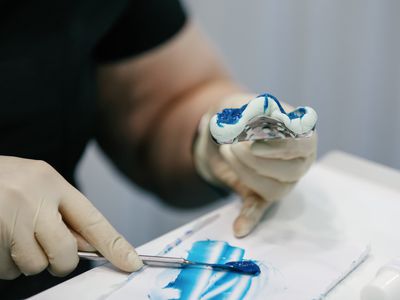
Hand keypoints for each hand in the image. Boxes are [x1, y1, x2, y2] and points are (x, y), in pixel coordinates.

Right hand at [0, 156, 142, 279]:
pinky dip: (5, 264)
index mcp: (51, 182)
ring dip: (26, 261)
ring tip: (11, 235)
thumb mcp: (38, 186)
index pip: (92, 220)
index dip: (115, 245)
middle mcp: (31, 198)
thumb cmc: (4, 183)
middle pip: (65, 254)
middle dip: (59, 261)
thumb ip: (64, 214)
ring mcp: (6, 218)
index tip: (132, 263)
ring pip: (34, 266)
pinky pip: (7, 270)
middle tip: (43, 247)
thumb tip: (91, 247)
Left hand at [194, 94, 316, 236]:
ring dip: (247, 173)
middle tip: (234, 145)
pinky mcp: (261, 195)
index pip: (305, 142)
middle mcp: (298, 160)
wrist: (219, 133)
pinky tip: (239, 228)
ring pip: (276, 189)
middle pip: (292, 170)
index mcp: (300, 133)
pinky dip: (250, 217)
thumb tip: (250, 122)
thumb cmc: (236, 115)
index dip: (283, 142)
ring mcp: (282, 181)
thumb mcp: (237, 104)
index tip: (257, 136)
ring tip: (227, 151)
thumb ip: (244, 110)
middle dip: (259, 159)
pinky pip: (260, 209)